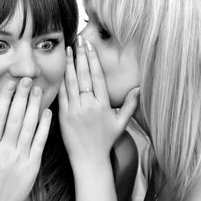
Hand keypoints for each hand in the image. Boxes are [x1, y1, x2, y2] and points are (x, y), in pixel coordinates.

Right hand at [0, 78, 51, 200]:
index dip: (5, 99)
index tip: (9, 85)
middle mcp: (5, 151)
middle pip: (14, 118)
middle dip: (21, 96)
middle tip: (26, 80)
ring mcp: (20, 158)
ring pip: (28, 127)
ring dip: (33, 106)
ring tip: (37, 90)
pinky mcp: (33, 166)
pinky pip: (40, 142)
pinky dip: (44, 126)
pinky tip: (47, 112)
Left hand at [59, 36, 138, 167]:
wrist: (89, 159)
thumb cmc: (106, 141)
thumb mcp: (121, 123)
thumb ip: (130, 105)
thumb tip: (139, 88)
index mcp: (103, 105)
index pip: (97, 76)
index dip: (93, 59)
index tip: (90, 46)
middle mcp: (89, 106)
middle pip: (84, 75)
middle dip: (81, 55)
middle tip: (79, 40)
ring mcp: (75, 110)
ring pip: (71, 82)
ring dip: (70, 64)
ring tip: (69, 49)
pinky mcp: (64, 116)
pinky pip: (62, 95)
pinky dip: (61, 81)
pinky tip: (61, 69)